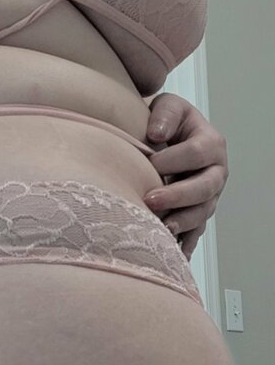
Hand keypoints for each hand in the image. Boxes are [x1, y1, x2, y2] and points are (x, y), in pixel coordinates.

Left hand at [142, 92, 228, 260]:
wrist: (168, 140)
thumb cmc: (168, 123)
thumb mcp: (168, 107)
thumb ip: (164, 114)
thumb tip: (156, 134)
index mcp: (211, 144)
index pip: (196, 153)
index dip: (173, 160)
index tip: (150, 163)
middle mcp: (216, 172)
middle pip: (204, 187)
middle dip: (178, 195)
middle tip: (151, 200)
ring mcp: (208, 197)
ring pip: (202, 213)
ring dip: (182, 222)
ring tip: (162, 229)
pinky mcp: (197, 215)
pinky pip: (194, 233)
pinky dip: (185, 245)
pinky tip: (173, 257)